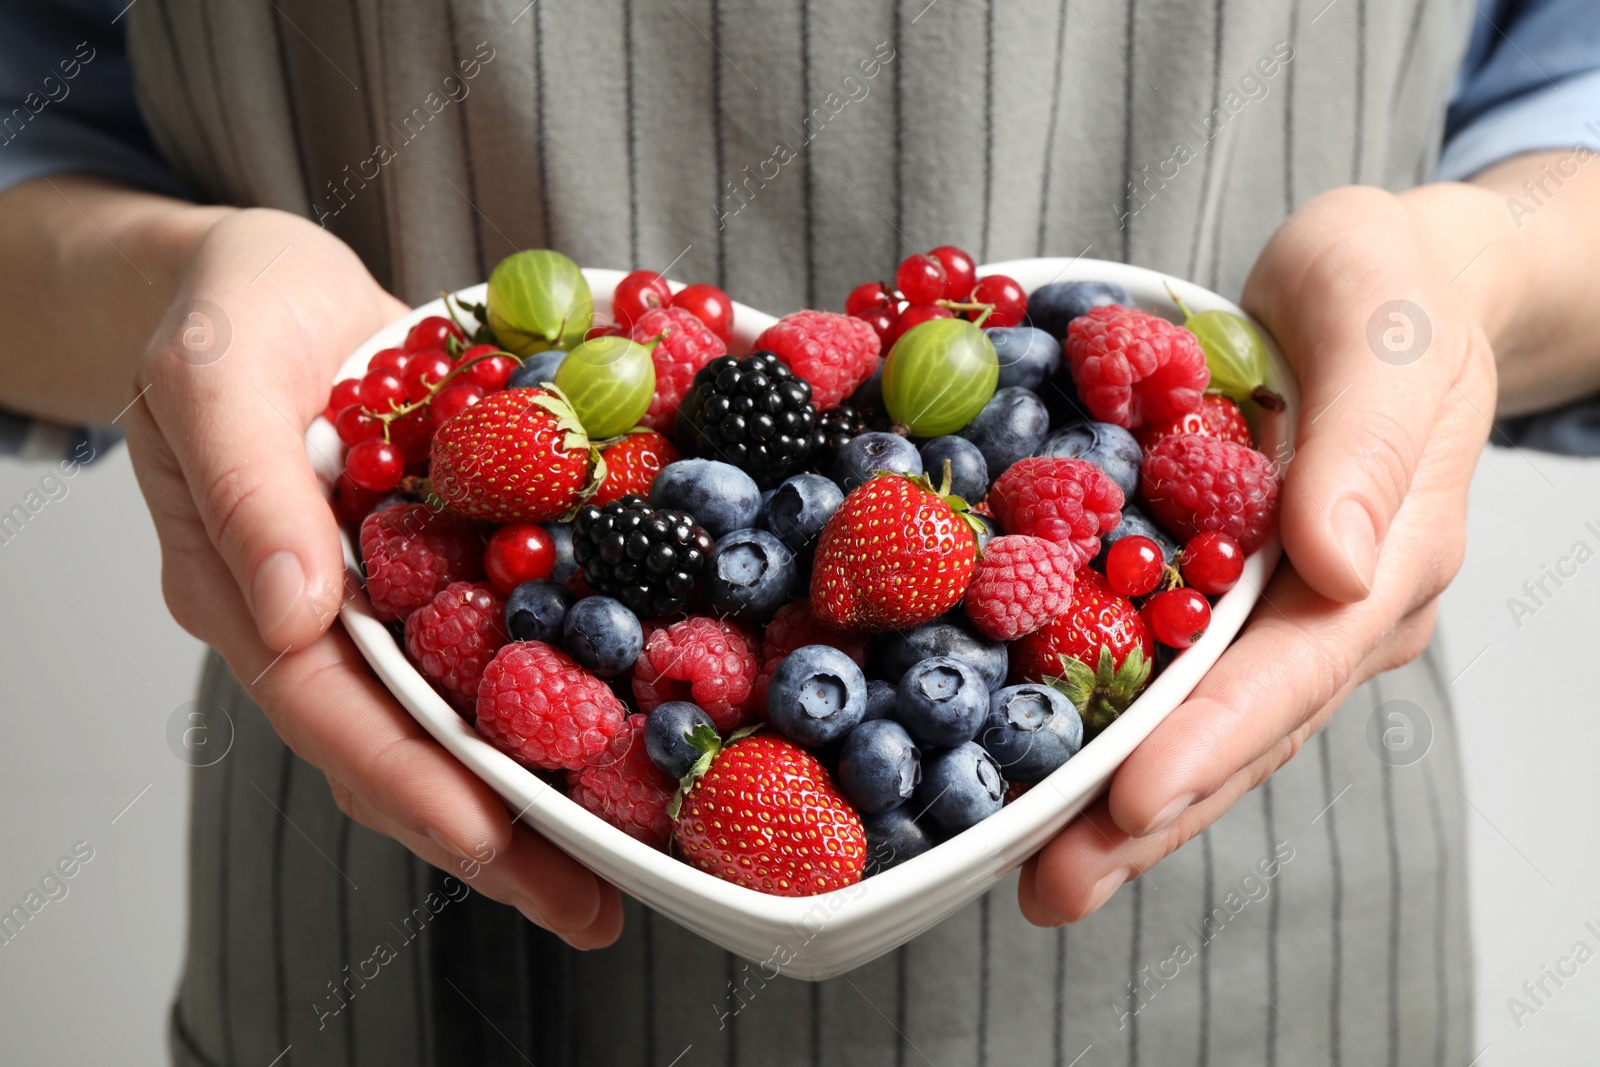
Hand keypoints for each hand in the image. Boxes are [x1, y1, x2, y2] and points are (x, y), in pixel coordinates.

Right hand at [124, 209, 621, 946]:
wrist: (267, 282)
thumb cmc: (223, 316)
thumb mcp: (213, 374)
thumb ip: (245, 488)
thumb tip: (296, 614)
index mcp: (249, 595)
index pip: (330, 714)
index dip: (410, 783)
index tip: (490, 842)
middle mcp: (323, 621)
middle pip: (405, 748)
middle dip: (494, 833)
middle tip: (590, 904)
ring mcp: (386, 600)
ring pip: (457, 716)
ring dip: (535, 788)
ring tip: (622, 856)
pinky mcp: (442, 564)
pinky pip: (498, 644)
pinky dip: (558, 692)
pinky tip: (626, 728)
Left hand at [1019, 185, 1497, 922]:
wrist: (1387, 284)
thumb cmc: (1390, 294)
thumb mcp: (1385, 330)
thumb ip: (1369, 442)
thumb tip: (1345, 561)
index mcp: (1388, 559)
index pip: (1294, 669)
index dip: (1213, 739)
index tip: (1135, 801)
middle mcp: (1335, 608)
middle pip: (1241, 733)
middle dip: (1149, 818)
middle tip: (1052, 888)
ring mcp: (1282, 610)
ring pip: (1204, 725)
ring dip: (1123, 805)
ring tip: (1038, 874)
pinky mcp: (1231, 591)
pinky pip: (1173, 673)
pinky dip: (1112, 725)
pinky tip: (1046, 771)